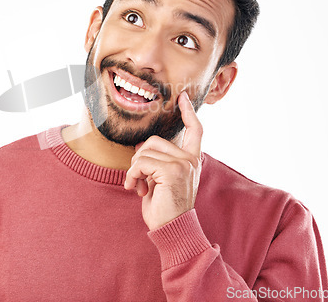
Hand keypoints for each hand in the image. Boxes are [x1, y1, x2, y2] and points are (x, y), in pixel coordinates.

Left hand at [124, 91, 202, 230]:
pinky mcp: (172, 171)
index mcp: (191, 160)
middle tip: (140, 179)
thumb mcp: (161, 179)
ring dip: (135, 169)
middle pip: (155, 140)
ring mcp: (183, 164)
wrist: (172, 230)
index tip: (182, 97)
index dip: (188, 112)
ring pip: (145, 151)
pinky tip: (136, 190)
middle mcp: (190, 160)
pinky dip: (132, 175)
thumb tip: (140, 146)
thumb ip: (157, 161)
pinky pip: (141, 163)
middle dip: (140, 158)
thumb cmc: (164, 207)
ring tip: (139, 186)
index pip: (194, 130)